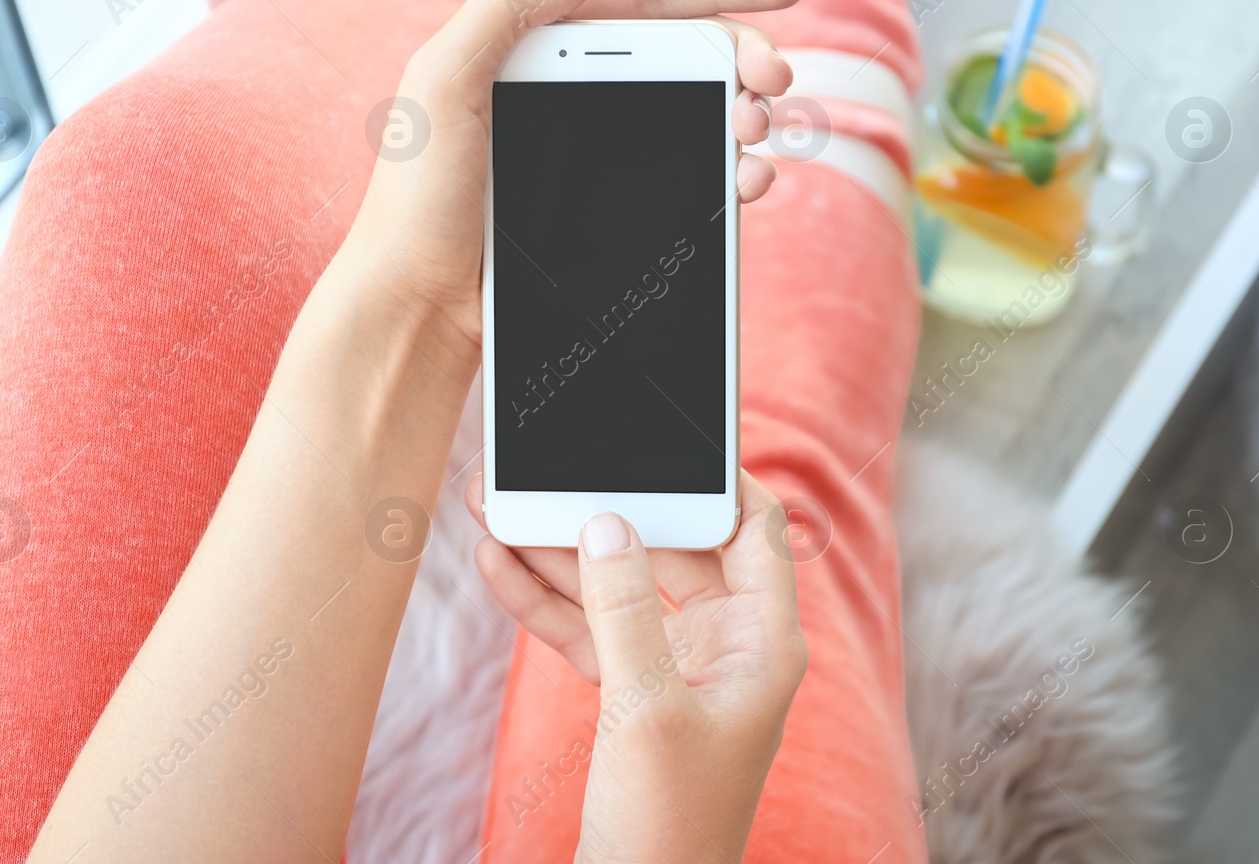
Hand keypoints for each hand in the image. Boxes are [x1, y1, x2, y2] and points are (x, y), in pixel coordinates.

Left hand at [341, 0, 806, 354]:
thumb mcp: (439, 82)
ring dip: (747, 115)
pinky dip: (733, 172)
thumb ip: (503, 9)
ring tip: (758, 131)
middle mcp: (577, 91)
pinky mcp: (617, 207)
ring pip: (702, 116)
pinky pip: (693, 177)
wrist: (419, 302)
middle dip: (749, 59)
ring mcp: (602, 151)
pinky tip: (748, 179)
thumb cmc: (417, 200)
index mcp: (538, 48)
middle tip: (776, 81)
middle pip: (691, 56)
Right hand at [465, 472, 806, 863]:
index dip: (712, 476)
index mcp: (761, 641)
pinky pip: (587, 627)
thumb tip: (608, 518)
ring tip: (500, 501)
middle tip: (553, 466)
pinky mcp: (631, 690)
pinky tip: (497, 562)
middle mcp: (725, 643)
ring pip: (617, 582)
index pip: (750, 527)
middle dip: (606, 507)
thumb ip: (624, 607)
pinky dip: (544, 599)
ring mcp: (676, 665)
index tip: (660, 434)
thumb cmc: (668, 823)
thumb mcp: (646, 707)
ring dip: (559, 548)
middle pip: (669, 546)